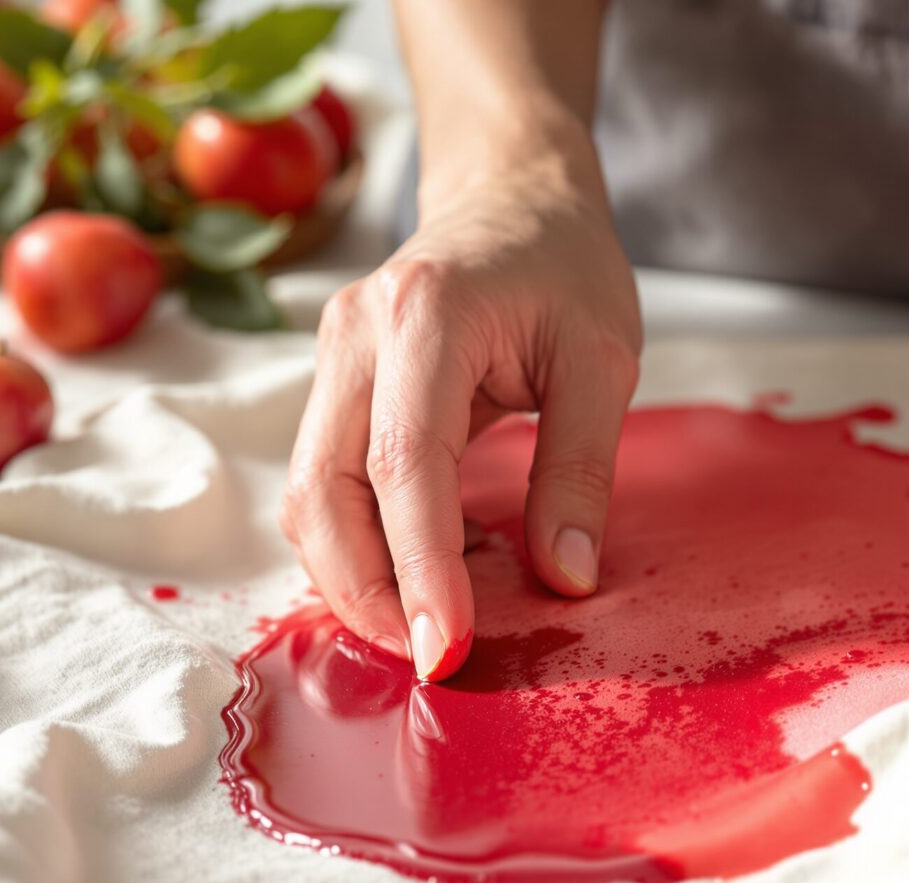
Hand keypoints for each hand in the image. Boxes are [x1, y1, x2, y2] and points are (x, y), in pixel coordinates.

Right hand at [281, 141, 640, 679]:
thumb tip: (564, 576)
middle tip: (432, 660)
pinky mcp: (330, 387)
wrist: (512, 196)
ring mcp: (329, 359)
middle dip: (366, 593)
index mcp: (426, 315)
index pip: (403, 466)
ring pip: (306, 498)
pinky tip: (425, 569)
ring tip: (430, 623)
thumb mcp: (602, 357)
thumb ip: (581, 467)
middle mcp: (355, 335)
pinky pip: (323, 485)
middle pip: (323, 492)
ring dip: (354, 579)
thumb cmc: (564, 265)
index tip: (447, 649)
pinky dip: (360, 545)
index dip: (420, 569)